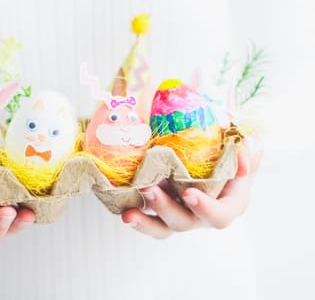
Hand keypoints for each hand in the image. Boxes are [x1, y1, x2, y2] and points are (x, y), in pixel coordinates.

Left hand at [122, 137, 262, 238]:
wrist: (211, 144)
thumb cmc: (232, 146)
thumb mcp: (247, 144)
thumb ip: (250, 151)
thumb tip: (243, 162)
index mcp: (228, 203)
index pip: (221, 216)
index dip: (206, 209)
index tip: (189, 193)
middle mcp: (201, 213)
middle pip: (185, 222)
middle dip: (165, 208)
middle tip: (149, 189)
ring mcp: (179, 212)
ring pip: (161, 227)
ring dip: (145, 221)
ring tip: (128, 213)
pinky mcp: (159, 208)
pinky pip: (146, 218)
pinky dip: (134, 215)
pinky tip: (121, 208)